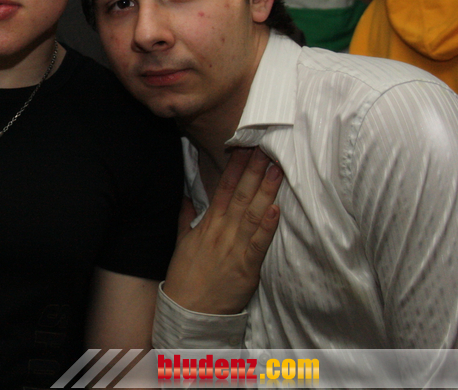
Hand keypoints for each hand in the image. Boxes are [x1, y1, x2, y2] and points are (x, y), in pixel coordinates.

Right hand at [162, 146, 281, 314]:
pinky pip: (258, 244)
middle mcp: (221, 232)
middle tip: (266, 148)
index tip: (243, 147)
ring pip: (252, 214)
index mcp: (207, 225)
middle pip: (239, 195)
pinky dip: (267, 227)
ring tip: (276, 169)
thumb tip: (186, 197)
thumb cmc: (185, 278)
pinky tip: (275, 209)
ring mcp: (233, 249)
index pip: (222, 190)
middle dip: (253, 171)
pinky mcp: (245, 268)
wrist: (188, 311)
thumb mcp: (181, 243)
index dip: (234, 168)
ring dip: (265, 190)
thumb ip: (186, 218)